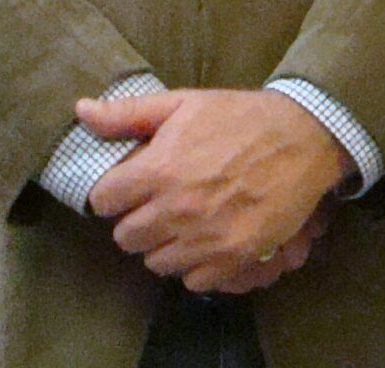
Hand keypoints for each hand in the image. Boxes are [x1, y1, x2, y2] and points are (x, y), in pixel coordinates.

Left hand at [80, 88, 351, 293]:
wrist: (303, 138)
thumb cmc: (239, 117)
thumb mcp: (183, 103)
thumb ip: (127, 113)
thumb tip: (81, 111)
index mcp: (158, 169)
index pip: (102, 201)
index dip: (114, 193)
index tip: (130, 187)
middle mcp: (175, 209)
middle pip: (125, 239)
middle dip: (136, 221)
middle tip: (157, 205)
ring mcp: (204, 238)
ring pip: (155, 263)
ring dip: (164, 245)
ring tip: (183, 223)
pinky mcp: (232, 256)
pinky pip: (192, 280)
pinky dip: (195, 265)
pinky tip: (207, 239)